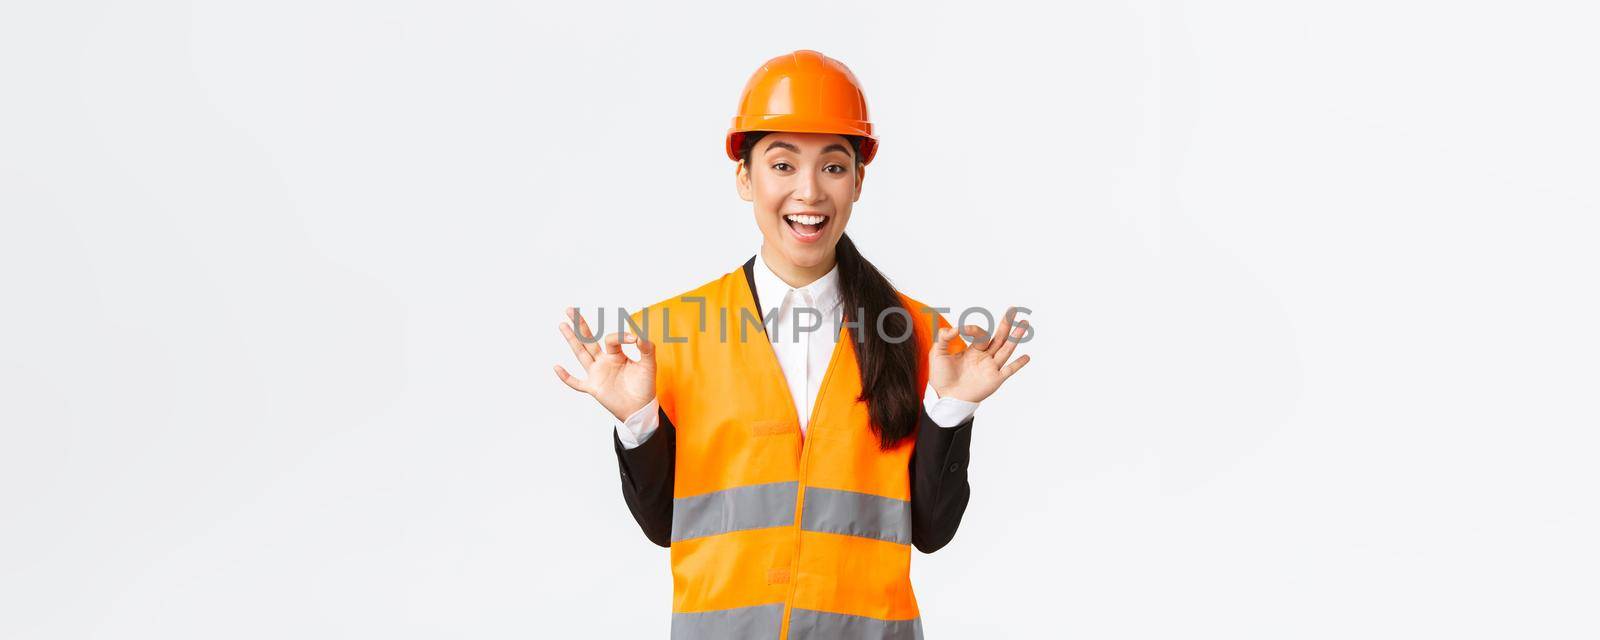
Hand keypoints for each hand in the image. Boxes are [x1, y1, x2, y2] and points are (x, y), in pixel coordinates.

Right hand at [554, 307, 655, 421]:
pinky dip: (566, 377)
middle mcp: (603, 361)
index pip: (611, 339)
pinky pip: (576, 383)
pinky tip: (556, 367)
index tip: (634, 338)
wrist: (641, 408)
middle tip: (570, 310)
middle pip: (588, 340)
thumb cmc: (644, 386)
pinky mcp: (593, 388)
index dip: (620, 336)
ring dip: (571, 340)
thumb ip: (647, 349)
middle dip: (580, 325)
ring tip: (562, 325)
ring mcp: (596, 374)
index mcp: (616, 354)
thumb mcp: (649, 365)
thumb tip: (640, 336)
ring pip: (580, 354)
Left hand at [928, 306, 1030, 402]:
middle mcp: (985, 357)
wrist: (943, 397)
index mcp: (973, 350)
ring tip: (1025, 324)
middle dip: (1006, 324)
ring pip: (1006, 349)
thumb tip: (955, 328)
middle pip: (999, 338)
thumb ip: (944, 337)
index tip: (963, 328)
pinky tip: (1026, 357)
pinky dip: (1018, 364)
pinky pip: (1008, 371)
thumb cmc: (941, 376)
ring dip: (1016, 337)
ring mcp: (991, 368)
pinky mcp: (994, 380)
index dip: (974, 329)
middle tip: (1013, 310)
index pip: (980, 334)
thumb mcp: (938, 353)